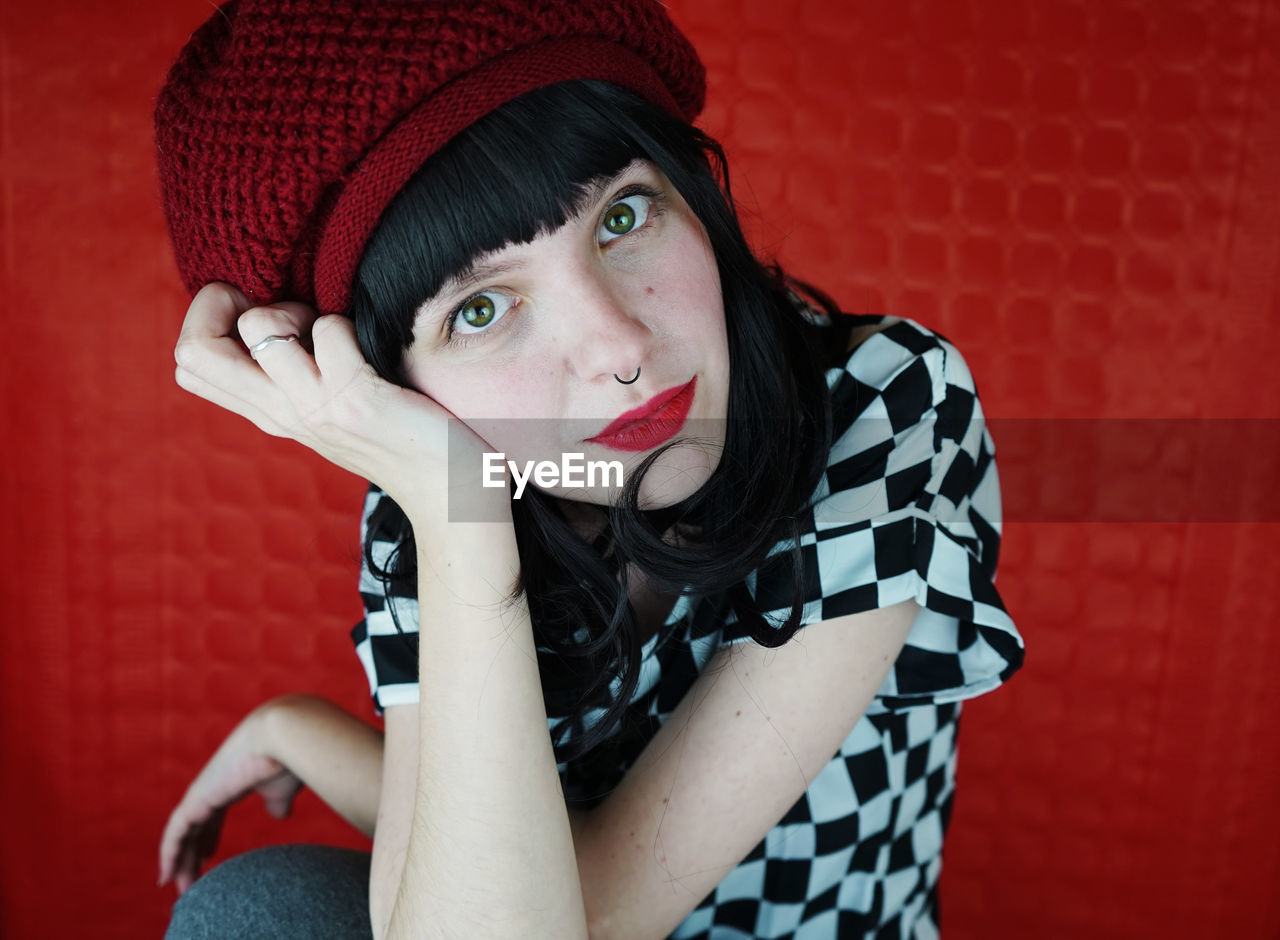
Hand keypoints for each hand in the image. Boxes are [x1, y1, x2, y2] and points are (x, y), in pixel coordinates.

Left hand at [157, 703, 301, 894]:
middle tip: (191, 883)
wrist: (282, 737)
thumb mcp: (282, 789)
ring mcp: (202, 793)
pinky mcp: (196, 799)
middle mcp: (211, 788)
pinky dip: (169, 854)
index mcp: (231, 784)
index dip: (209, 837)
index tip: (207, 858)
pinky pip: (175, 833)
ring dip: (180, 862)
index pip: (212, 816)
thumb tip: (278, 815)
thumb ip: (277, 803)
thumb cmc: (288, 759)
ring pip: (182, 834)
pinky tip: (167, 875)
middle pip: (195, 827)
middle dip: (192, 855)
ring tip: (180, 888)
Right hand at [173, 283, 489, 517]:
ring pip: (258, 325)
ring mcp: (314, 408)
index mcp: (269, 411)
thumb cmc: (401, 439)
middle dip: (225, 303)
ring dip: (294, 308)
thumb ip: (296, 374)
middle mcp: (280, 412)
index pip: (188, 363)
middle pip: (193, 350)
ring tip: (327, 331)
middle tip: (279, 311)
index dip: (207, 319)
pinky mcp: (355, 401)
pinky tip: (371, 350)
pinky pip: (330, 329)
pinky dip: (349, 324)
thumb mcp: (330, 410)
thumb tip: (272, 312)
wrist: (449, 495)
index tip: (254, 309)